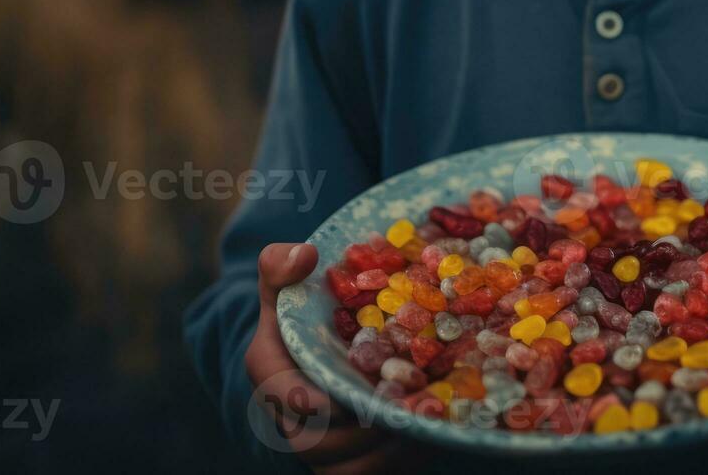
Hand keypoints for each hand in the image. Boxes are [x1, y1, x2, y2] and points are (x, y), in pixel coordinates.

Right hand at [246, 242, 417, 473]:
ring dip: (389, 450)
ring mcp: (325, 445)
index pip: (282, 397)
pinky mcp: (355, 459)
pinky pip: (374, 470)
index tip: (345, 398)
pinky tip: (436, 430)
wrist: (319, 343)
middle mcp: (291, 421)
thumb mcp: (284, 281)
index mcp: (271, 375)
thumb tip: (305, 255)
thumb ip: (282, 263)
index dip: (312, 402)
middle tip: (407, 409)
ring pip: (349, 468)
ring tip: (430, 420)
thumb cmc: (300, 308)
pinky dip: (404, 456)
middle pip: (319, 444)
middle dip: (363, 431)